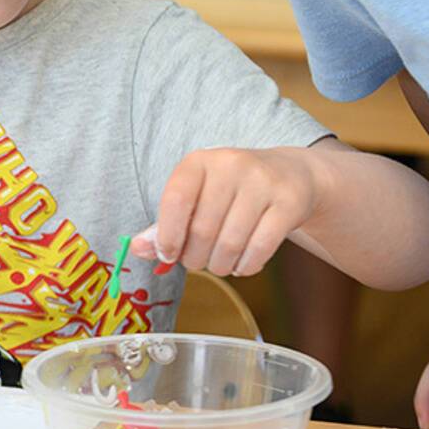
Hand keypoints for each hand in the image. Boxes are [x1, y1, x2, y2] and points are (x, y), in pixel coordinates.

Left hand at [131, 147, 321, 276]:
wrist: (290, 174)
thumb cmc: (231, 191)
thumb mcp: (197, 196)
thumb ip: (166, 223)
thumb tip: (138, 249)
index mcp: (200, 162)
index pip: (176, 199)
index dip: (168, 235)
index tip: (168, 255)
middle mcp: (231, 165)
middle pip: (203, 229)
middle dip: (195, 258)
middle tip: (198, 261)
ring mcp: (263, 183)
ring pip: (231, 243)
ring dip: (220, 266)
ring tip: (220, 263)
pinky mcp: (289, 202)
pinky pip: (260, 248)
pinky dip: (246, 266)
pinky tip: (243, 263)